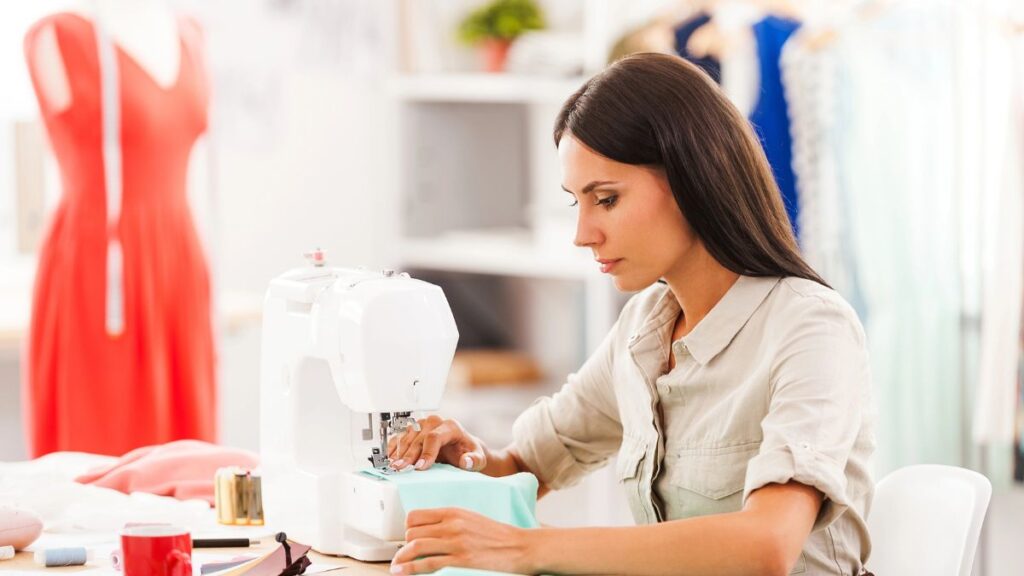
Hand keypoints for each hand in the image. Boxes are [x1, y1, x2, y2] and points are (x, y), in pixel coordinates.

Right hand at [387, 415, 485, 471]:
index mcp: (451, 427)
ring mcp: (422, 425)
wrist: (464, 450)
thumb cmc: (470, 453)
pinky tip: (389, 458)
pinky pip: (400, 437)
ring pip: (407, 437)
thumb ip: (474, 460)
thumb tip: (466, 461)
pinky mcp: (414, 431)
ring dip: (399, 452)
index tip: (421, 467)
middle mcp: (435, 423)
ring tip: (394, 467)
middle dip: (409, 455)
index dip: (426, 452)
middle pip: (418, 438)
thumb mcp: (478, 459)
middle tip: (402, 469)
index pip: (435, 437)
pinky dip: (393, 448)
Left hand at [390, 508, 533, 574]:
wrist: (520, 546)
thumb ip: (450, 522)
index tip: (406, 539)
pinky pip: (428, 563)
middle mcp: (452, 524)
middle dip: (404, 546)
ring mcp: (456, 541)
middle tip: (404, 555)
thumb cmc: (497, 534)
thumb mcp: (471, 519)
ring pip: (415, 546)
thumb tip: (430, 532)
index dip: (407, 529)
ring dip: (402, 558)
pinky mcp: (460, 559)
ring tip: (396, 567)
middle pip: (412, 532)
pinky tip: (402, 573)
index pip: (416, 516)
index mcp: (454, 512)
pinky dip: (411, 569)